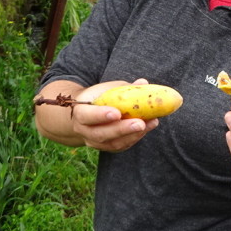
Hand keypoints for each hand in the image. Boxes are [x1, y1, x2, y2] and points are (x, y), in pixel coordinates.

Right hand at [36, 78, 158, 151]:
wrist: (87, 114)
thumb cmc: (98, 97)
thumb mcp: (107, 89)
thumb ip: (123, 88)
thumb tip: (143, 83)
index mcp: (80, 112)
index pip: (87, 116)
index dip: (101, 116)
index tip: (117, 113)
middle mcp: (84, 130)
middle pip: (101, 134)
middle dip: (122, 129)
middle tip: (140, 123)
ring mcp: (95, 142)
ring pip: (113, 143)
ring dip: (133, 134)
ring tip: (150, 124)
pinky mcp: (107, 147)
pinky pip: (121, 146)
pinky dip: (135, 137)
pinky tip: (148, 127)